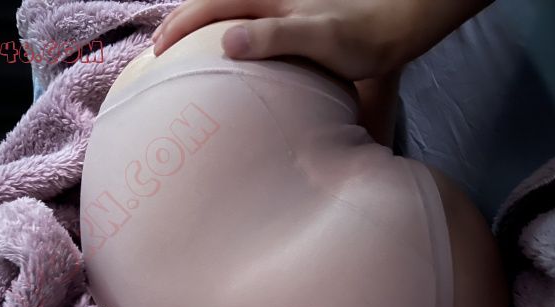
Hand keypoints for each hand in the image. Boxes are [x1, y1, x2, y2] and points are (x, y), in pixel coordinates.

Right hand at [152, 0, 493, 80]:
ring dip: (198, 24)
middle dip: (181, 23)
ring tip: (179, 49)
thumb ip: (276, 37)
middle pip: (212, 3)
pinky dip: (222, 31)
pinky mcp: (288, 22)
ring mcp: (278, 8)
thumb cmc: (362, 37)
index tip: (158, 53)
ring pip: (226, 10)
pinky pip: (244, 22)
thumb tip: (227, 42)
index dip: (180, 26)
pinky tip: (221, 52)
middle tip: (158, 52)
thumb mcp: (320, 39)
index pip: (210, 6)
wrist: (396, 28)